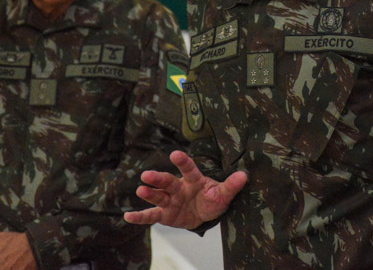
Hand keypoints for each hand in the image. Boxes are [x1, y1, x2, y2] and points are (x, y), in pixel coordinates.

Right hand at [123, 149, 247, 229]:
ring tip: (140, 190)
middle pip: (167, 182)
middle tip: (146, 175)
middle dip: (158, 178)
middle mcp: (179, 188)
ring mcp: (170, 201)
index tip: (175, 155)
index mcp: (194, 180)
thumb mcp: (223, 194)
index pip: (188, 169)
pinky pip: (151, 216)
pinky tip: (128, 216)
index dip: (182, 162)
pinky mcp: (164, 214)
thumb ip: (231, 186)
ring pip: (158, 196)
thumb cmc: (212, 200)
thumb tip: (244, 176)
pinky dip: (140, 217)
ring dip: (149, 193)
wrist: (204, 215)